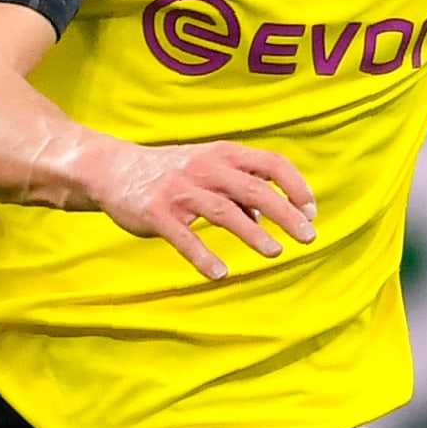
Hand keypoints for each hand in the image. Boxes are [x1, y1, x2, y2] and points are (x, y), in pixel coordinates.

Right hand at [79, 137, 316, 279]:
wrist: (115, 170)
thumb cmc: (172, 172)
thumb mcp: (209, 170)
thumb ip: (239, 192)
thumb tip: (269, 224)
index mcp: (224, 154)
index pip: (271, 163)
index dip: (295, 185)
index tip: (312, 211)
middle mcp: (206, 168)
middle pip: (255, 188)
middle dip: (286, 213)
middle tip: (308, 237)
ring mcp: (181, 190)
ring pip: (225, 210)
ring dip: (253, 233)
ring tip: (276, 252)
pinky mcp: (157, 212)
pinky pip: (184, 237)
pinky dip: (203, 255)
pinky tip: (220, 273)